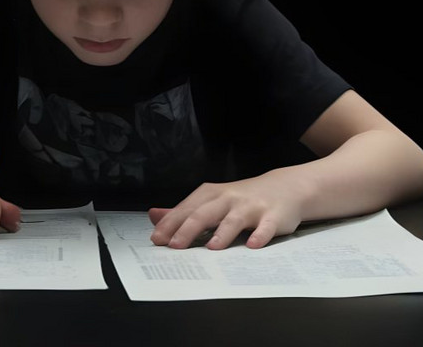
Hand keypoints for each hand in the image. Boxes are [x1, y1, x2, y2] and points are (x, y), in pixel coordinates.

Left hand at [149, 169, 308, 249]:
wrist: (283, 188)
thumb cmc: (241, 199)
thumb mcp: (211, 201)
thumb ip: (183, 211)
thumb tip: (153, 216)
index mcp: (211, 195)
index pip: (186, 209)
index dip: (170, 224)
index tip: (156, 239)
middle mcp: (228, 199)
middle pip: (205, 213)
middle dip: (188, 229)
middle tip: (173, 246)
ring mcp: (251, 207)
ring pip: (234, 219)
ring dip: (223, 233)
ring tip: (211, 248)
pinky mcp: (273, 217)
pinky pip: (266, 227)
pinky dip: (260, 235)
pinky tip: (253, 245)